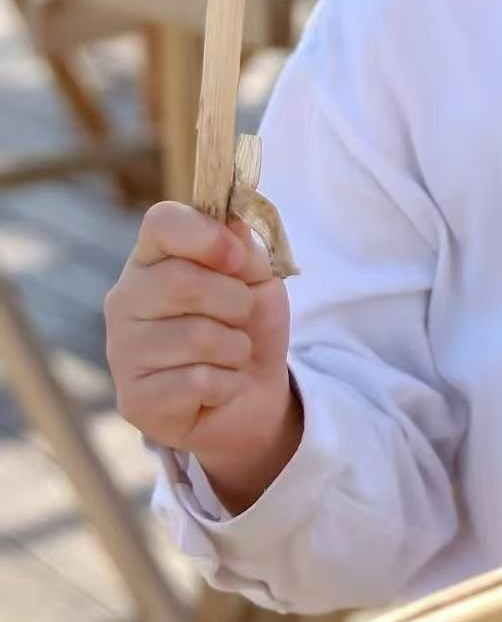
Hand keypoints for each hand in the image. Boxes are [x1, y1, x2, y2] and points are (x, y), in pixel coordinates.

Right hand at [105, 201, 296, 506]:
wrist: (251, 397)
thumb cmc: (247, 327)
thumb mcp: (259, 279)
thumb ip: (245, 249)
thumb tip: (230, 225)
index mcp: (152, 257)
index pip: (162, 222)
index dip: (208, 236)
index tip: (239, 260)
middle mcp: (125, 299)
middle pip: (182, 281)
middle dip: (236, 302)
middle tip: (241, 318)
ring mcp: (122, 350)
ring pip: (196, 336)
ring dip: (235, 347)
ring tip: (230, 355)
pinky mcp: (133, 399)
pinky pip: (198, 381)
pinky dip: (227, 383)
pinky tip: (217, 387)